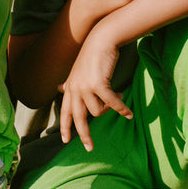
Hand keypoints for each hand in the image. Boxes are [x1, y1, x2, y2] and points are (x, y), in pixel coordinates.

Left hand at [58, 29, 131, 151]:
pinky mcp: (99, 85)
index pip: (65, 111)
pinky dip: (121, 109)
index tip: (65, 141)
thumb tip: (59, 88)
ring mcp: (86, 87)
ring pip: (98, 111)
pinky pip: (112, 104)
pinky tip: (128, 114)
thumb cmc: (91, 55)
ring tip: (117, 98)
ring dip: (109, 108)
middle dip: (84, 134)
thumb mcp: (77, 70)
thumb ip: (69, 83)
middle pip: (78, 118)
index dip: (65, 127)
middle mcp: (75, 89)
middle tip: (89, 148)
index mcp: (70, 87)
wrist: (101, 41)